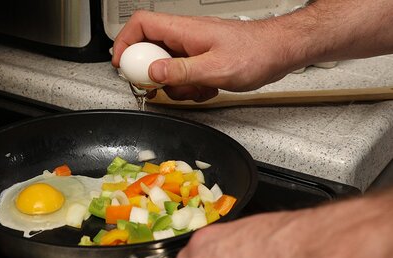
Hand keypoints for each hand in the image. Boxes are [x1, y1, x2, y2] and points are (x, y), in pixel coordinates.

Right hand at [111, 10, 300, 100]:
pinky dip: (189, 87)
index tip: (122, 64)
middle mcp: (185, 36)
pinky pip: (182, 74)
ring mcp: (192, 47)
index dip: (125, 42)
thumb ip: (181, 71)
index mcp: (184, 30)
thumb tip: (153, 71)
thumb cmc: (256, 53)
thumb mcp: (215, 68)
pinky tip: (206, 88)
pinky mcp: (200, 59)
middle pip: (149, 49)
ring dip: (174, 85)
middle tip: (158, 87)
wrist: (279, 52)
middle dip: (151, 74)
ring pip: (165, 66)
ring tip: (193, 89)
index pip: (141, 24)